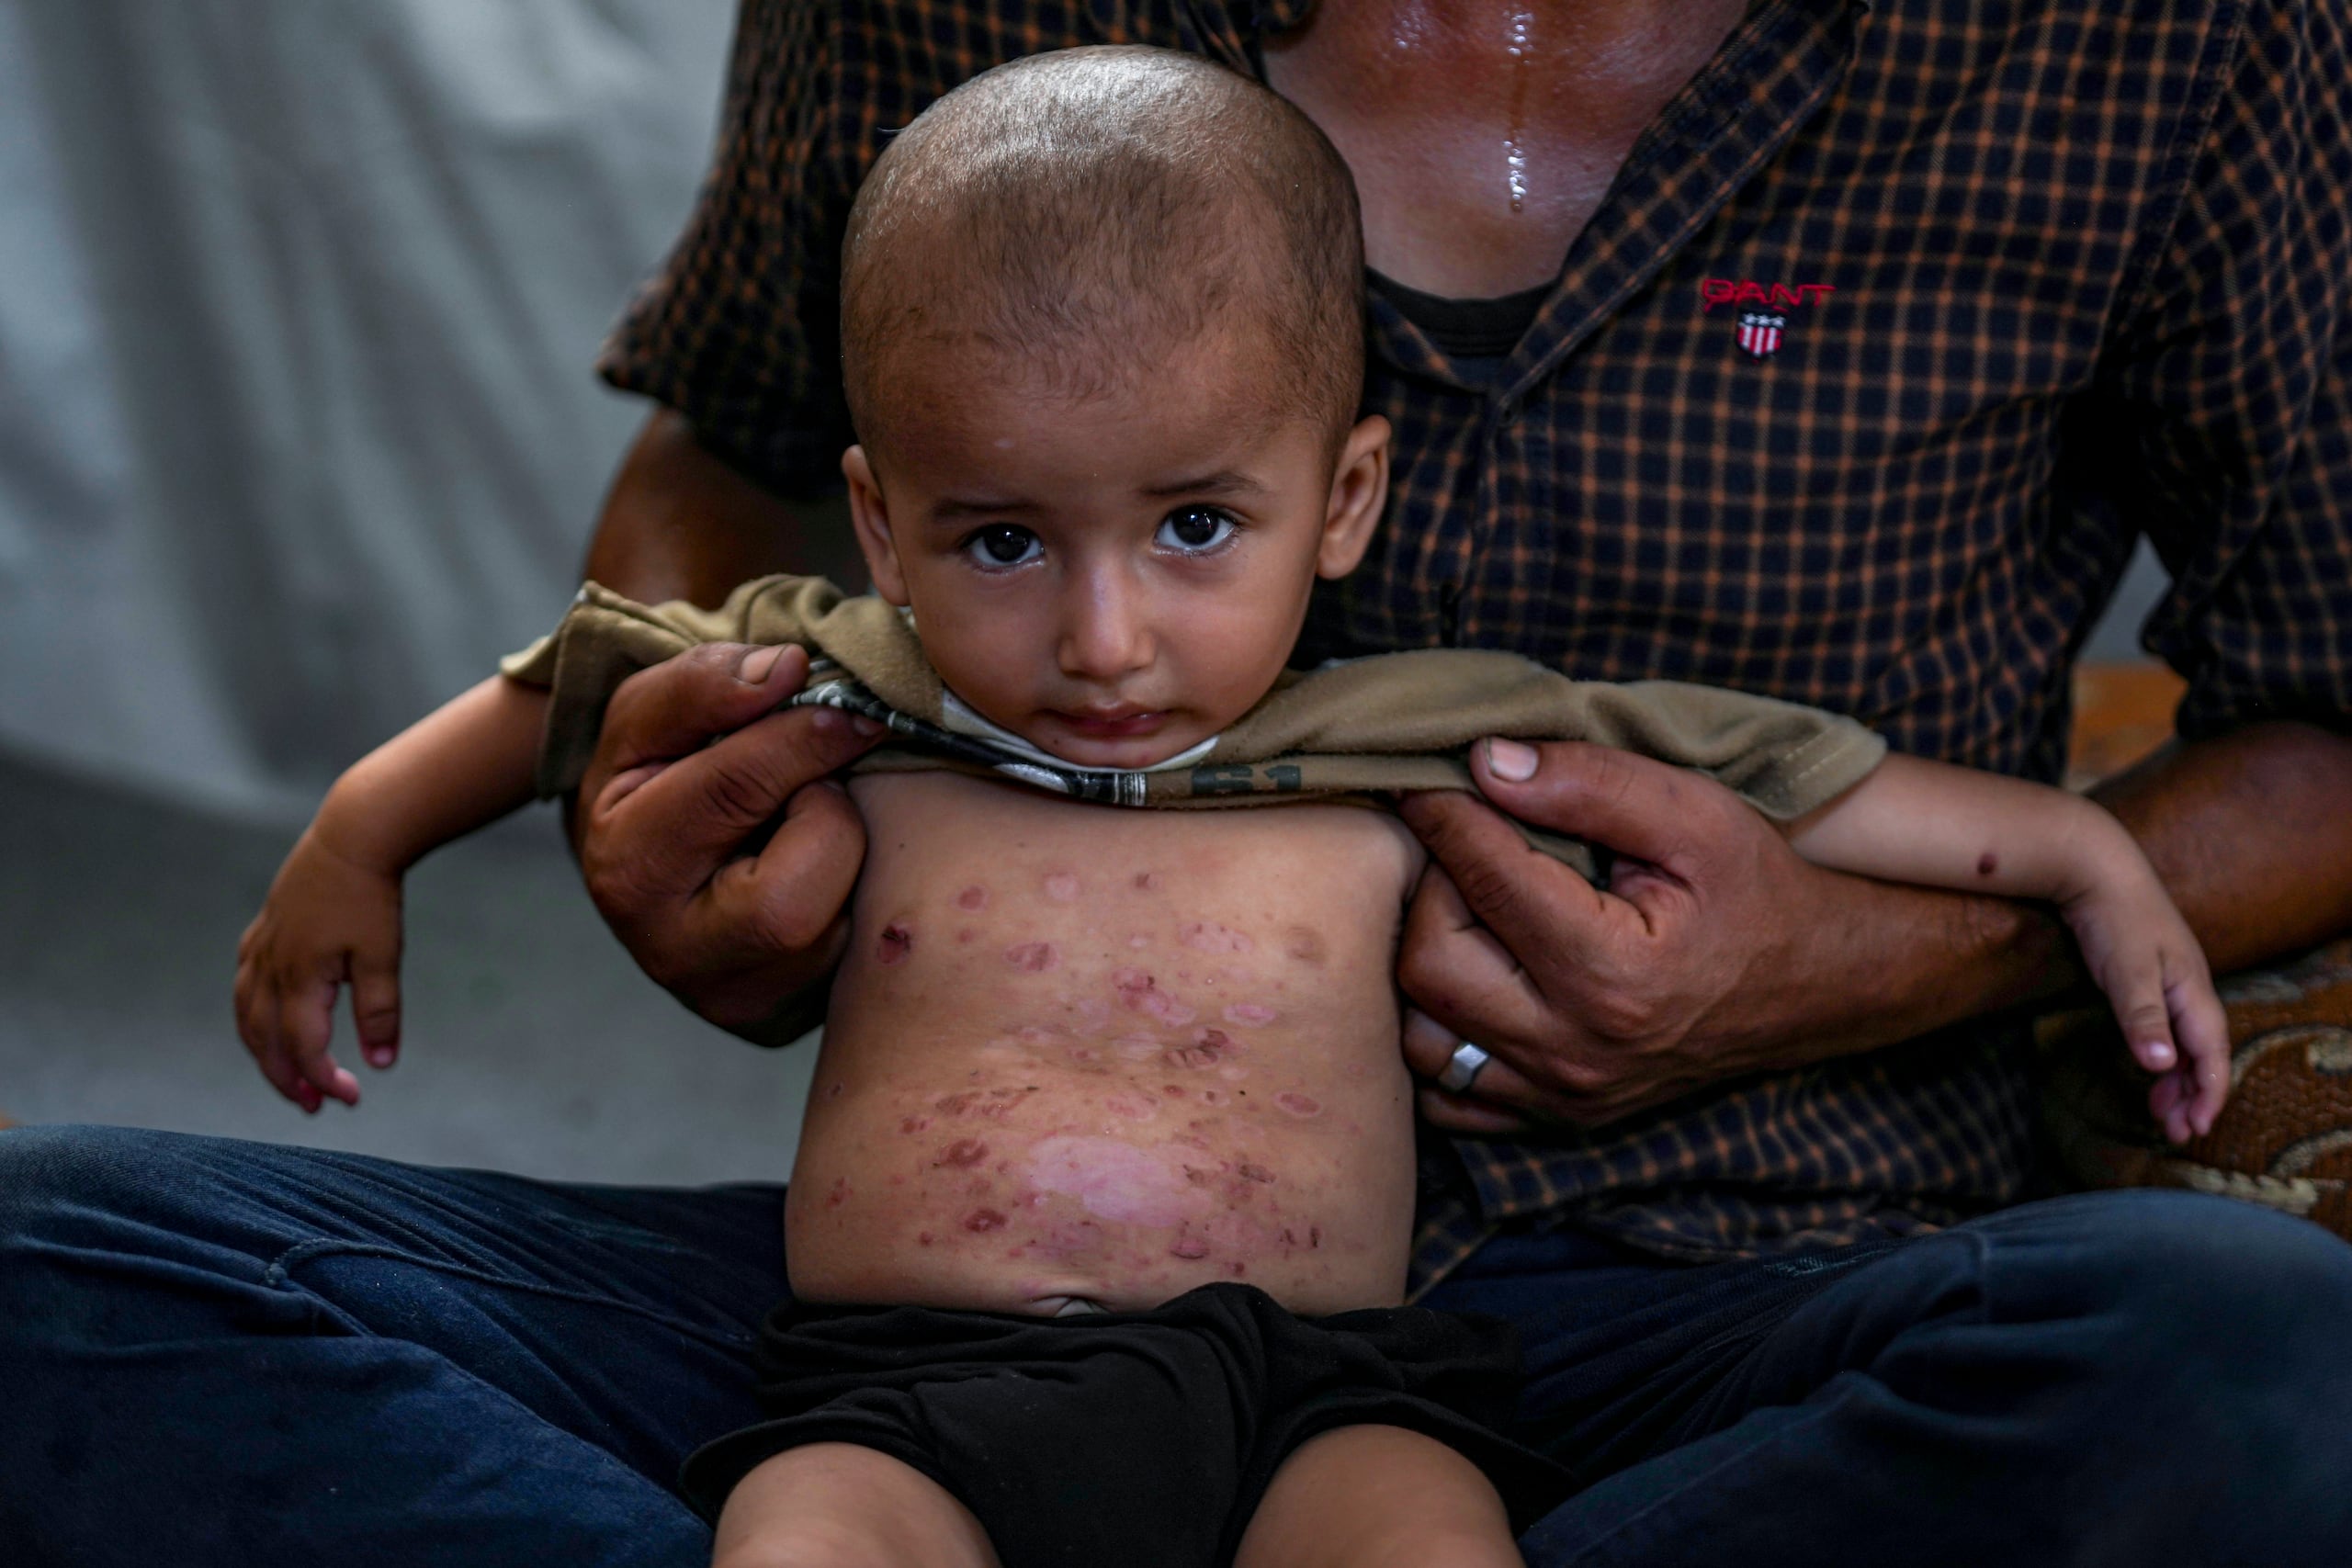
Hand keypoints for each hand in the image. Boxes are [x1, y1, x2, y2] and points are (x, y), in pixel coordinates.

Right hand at [234, 826, 400, 1111]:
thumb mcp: (384, 956)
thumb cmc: (370, 896)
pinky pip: (243, 986)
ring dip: (264, 1052)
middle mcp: (269, 968)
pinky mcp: (261, 932)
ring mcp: (260, 948)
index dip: (324, 1081)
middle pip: (265, 1041)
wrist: (352, 836)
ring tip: (289, 1076)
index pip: (304, 1049)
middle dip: (286, 1078)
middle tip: (313, 1105)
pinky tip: (267, 1020)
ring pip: (246, 1016)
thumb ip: (380, 1012)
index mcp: (299, 979)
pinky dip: (252, 1015)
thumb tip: (383, 1064)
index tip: (351, 1100)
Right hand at [575, 642, 885, 1043]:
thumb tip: (788, 671)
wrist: (651, 871)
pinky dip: (851, 893)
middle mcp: (673, 953)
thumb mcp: (649, 720)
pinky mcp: (782, 1015)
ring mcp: (732, 997)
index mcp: (628, 866)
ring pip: (830, 928)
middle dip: (824, 815)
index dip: (802, 738)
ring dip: (840, 855)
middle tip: (825, 771)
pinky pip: (851, 949)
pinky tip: (820, 870)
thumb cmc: (655, 781)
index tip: (850, 703)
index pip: (730, 794)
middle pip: (788, 898)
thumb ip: (704, 685)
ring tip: (805, 824)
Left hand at [1395, 738, 1899, 1131]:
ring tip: (1465, 906)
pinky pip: (1448, 1092)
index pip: (1483, 878)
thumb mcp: (1696, 815)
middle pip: (1427, 963)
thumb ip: (1591, 782)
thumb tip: (1487, 761)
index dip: (1440, 812)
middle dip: (1427, 889)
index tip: (1419, 774)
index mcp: (1612, 974)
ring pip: (1422, 1035)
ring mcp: (1561, 1094)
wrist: (1820, 985)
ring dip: (1422, 961)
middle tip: (1459, 845)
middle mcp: (1576, 1050)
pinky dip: (1441, 1030)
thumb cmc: (1759, 890)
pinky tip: (1471, 974)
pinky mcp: (1555, 1116)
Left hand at [2061, 860, 2229, 1143]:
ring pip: (2184, 1042)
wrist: (2094, 866)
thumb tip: (2161, 1066)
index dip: (2209, 1092)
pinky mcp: (2148, 975)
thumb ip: (2142, 1019)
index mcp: (2193, 989)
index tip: (2196, 1127)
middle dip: (2194, 1094)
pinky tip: (2149, 1070)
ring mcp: (2170, 981)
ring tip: (2161, 1114)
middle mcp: (2189, 988)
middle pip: (2203, 1053)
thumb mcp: (2127, 971)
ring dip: (2176, 1079)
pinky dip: (2161, 1054)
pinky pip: (2166, 1027)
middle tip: (2175, 1132)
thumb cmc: (2113, 917)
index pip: (2213, 1052)